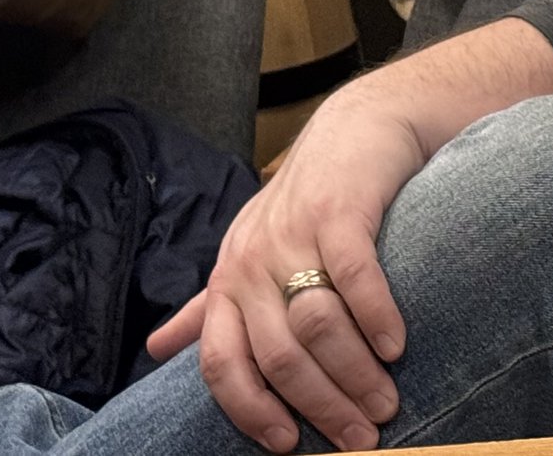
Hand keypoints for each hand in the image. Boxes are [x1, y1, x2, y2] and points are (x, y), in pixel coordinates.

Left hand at [146, 86, 425, 451]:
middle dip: (322, 405)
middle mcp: (251, 259)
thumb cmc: (304, 201)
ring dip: (355, 373)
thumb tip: (156, 347)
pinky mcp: (338, 209)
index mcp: (228, 280)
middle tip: (362, 436)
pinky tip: (396, 345)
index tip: (290, 445)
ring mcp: (293, 232)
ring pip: (317, 324)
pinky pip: (354, 277)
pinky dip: (376, 318)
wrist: (357, 129)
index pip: (221, 363)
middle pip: (279, 355)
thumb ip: (208, 305)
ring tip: (386, 401)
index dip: (250, 411)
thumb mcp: (249, 250)